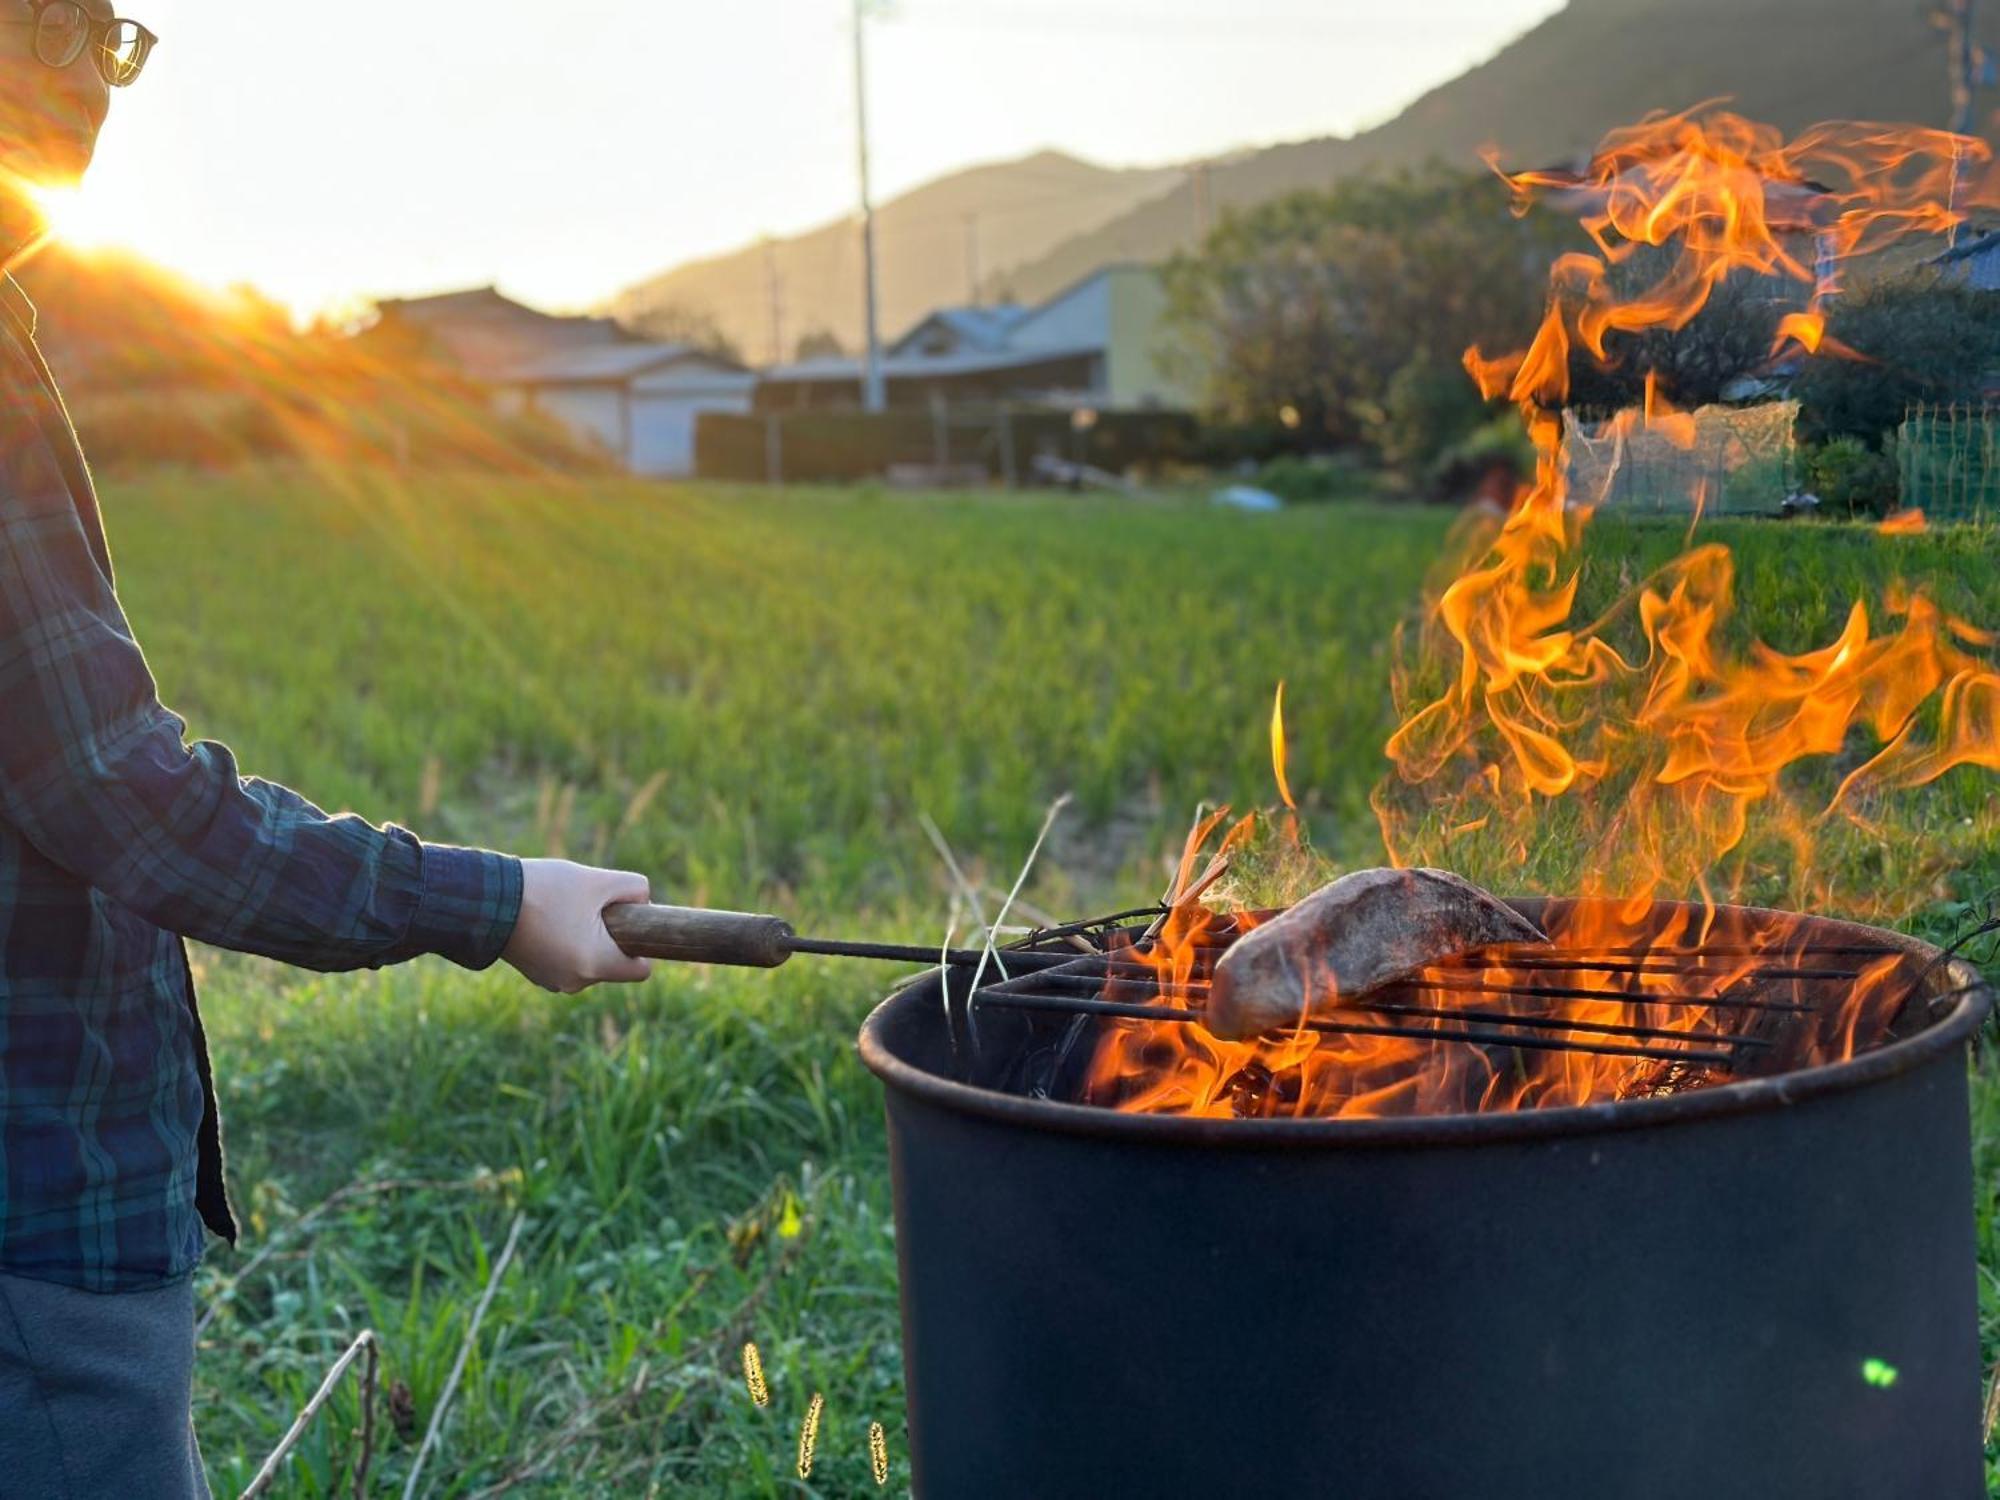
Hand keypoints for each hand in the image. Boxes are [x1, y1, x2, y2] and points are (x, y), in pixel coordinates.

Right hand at [502, 859, 652, 992]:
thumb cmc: (545, 890)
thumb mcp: (598, 879)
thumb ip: (635, 888)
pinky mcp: (537, 974)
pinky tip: (549, 919)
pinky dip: (566, 942)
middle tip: (589, 907)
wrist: (485, 899)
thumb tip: (645, 902)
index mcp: (595, 965)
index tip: (629, 921)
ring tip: (564, 910)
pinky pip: (568, 959)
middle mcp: (576, 982)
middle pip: (614, 962)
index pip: (641, 970)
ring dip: (587, 937)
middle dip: (610, 935)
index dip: (642, 944)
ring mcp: (554, 981)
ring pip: (590, 959)